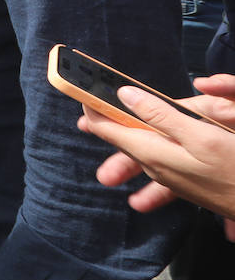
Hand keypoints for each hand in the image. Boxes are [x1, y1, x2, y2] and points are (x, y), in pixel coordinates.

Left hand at [78, 74, 234, 217]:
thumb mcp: (199, 135)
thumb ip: (161, 115)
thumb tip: (125, 95)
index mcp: (153, 151)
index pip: (110, 129)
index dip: (94, 110)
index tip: (81, 96)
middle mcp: (157, 167)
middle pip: (123, 145)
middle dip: (105, 131)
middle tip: (83, 123)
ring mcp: (172, 178)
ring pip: (141, 160)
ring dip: (123, 156)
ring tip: (102, 157)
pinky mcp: (188, 184)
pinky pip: (159, 175)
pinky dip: (147, 174)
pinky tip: (141, 182)